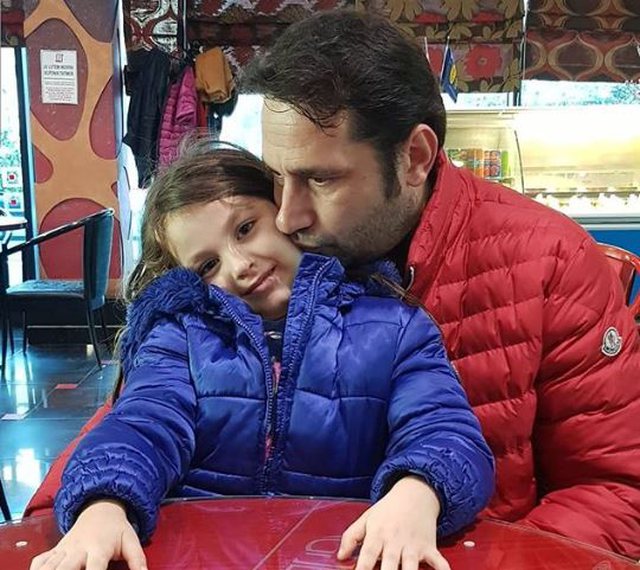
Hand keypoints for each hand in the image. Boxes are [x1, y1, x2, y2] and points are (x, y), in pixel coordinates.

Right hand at [30, 499, 146, 569]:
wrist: (100, 508)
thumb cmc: (117, 529)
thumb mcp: (131, 541)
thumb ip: (138, 559)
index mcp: (99, 548)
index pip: (94, 568)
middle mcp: (78, 549)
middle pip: (64, 568)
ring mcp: (64, 549)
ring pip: (49, 566)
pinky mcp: (55, 550)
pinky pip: (39, 562)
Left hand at [337, 475, 449, 569]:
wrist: (415, 493)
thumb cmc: (388, 510)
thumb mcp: (366, 518)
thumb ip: (351, 537)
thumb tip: (340, 557)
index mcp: (377, 534)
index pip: (366, 556)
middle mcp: (395, 541)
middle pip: (389, 565)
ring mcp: (413, 545)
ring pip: (411, 566)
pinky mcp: (430, 547)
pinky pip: (438, 562)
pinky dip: (442, 569)